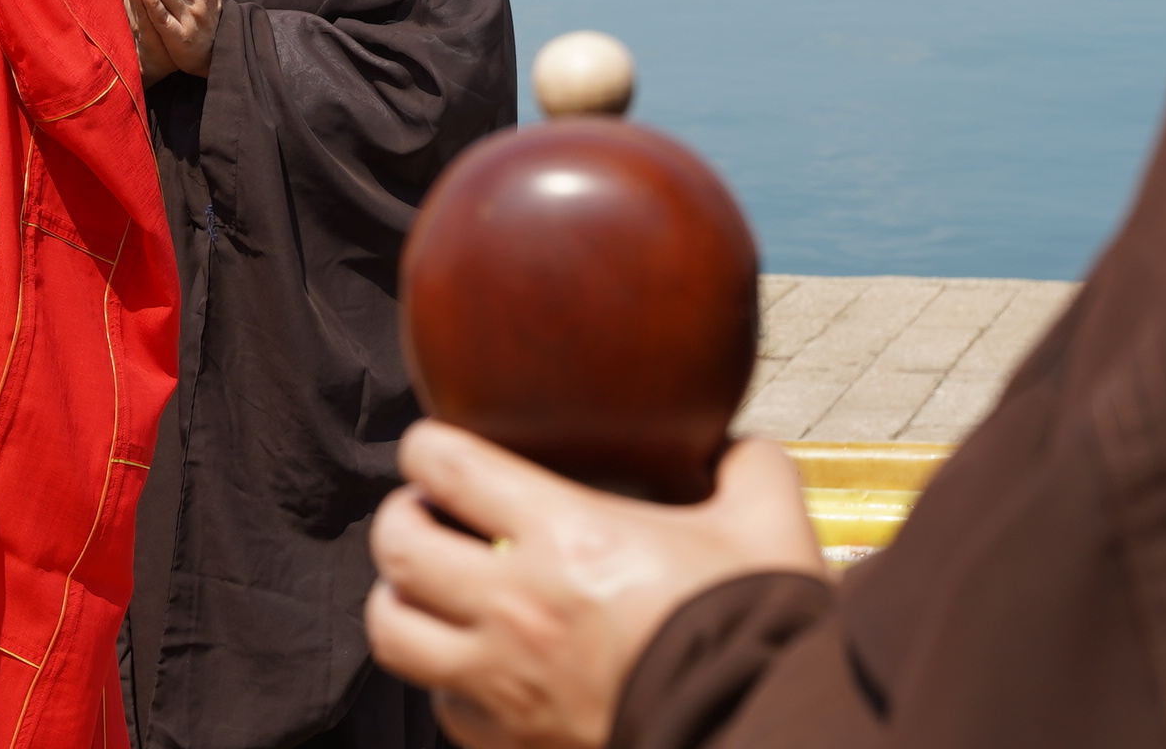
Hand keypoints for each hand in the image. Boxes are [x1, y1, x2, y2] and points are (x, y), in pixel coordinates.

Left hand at [363, 423, 824, 748]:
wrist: (770, 729)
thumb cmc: (759, 630)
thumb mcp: (770, 527)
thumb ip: (747, 468)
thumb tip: (739, 449)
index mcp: (567, 536)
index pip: (445, 467)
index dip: (425, 447)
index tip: (434, 450)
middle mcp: (518, 606)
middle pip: (397, 546)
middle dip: (399, 519)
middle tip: (423, 514)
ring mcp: (507, 682)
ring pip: (394, 633)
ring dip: (399, 603)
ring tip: (424, 591)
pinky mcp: (515, 743)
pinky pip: (444, 710)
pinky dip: (449, 686)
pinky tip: (476, 671)